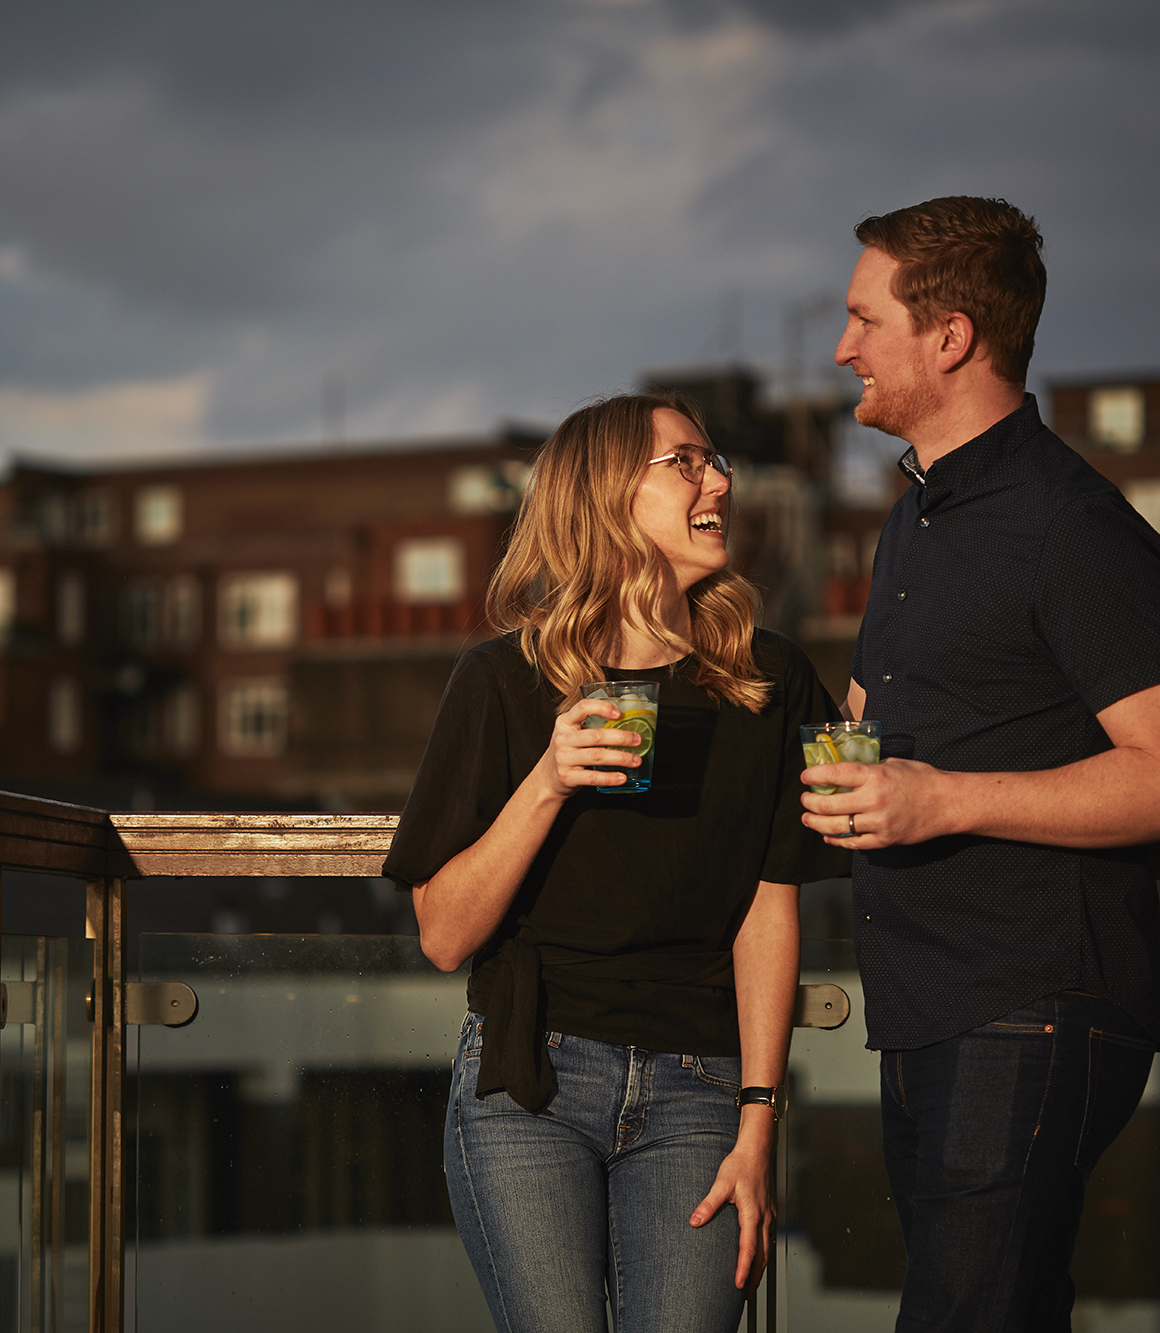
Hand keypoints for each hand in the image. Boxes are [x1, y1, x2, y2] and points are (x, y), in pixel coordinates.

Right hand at [535, 698, 643, 798]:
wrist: (547, 778)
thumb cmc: (567, 752)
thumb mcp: (572, 734)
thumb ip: (591, 726)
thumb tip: (628, 722)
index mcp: (565, 722)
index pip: (583, 707)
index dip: (602, 707)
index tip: (620, 713)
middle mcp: (562, 739)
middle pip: (596, 735)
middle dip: (621, 737)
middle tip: (638, 740)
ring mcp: (563, 758)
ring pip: (596, 756)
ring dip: (620, 757)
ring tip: (636, 760)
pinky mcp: (567, 777)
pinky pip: (592, 777)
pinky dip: (609, 777)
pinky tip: (622, 777)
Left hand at [689, 1132, 772, 1291]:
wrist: (757, 1150)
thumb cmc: (740, 1164)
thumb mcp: (721, 1183)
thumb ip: (709, 1203)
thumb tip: (695, 1221)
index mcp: (752, 1213)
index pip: (748, 1248)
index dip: (743, 1268)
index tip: (738, 1285)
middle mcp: (764, 1218)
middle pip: (762, 1255)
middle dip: (754, 1277)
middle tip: (745, 1295)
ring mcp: (769, 1215)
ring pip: (767, 1249)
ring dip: (760, 1268)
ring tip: (751, 1283)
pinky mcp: (770, 1212)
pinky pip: (768, 1239)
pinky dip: (764, 1254)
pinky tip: (758, 1258)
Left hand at [800, 757, 956, 848]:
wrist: (947, 803)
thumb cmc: (921, 779)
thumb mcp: (892, 764)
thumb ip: (867, 769)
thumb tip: (842, 772)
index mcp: (875, 776)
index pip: (834, 774)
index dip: (814, 775)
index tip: (804, 777)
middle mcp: (874, 800)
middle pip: (829, 805)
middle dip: (810, 803)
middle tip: (805, 799)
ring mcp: (879, 823)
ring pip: (837, 827)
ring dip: (816, 823)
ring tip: (807, 819)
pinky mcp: (885, 840)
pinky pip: (854, 843)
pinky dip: (837, 840)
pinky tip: (828, 835)